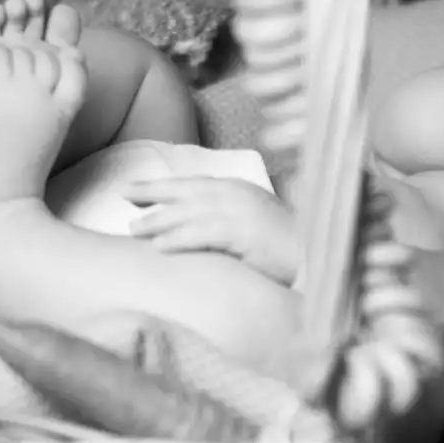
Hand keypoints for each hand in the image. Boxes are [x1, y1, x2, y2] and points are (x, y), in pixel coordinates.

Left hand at [127, 176, 300, 283]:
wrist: (321, 257)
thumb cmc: (289, 248)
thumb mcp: (254, 225)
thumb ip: (227, 222)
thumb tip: (198, 229)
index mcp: (239, 189)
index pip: (192, 185)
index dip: (161, 187)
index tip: (133, 190)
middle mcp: (237, 194)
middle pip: (185, 191)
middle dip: (152, 193)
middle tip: (122, 194)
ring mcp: (241, 211)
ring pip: (189, 213)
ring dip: (159, 220)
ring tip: (133, 230)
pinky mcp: (245, 232)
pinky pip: (204, 234)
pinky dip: (180, 238)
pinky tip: (159, 247)